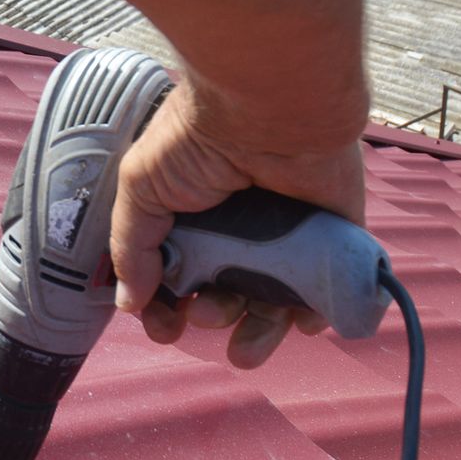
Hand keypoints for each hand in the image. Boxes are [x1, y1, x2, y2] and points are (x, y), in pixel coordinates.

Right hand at [109, 74, 365, 368]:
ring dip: (259, 332)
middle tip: (206, 317)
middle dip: (213, 317)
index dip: (167, 307)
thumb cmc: (196, 140)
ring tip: (245, 348)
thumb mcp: (141, 188)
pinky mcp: (331, 236)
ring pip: (273, 301)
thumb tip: (128, 302)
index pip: (176, 276)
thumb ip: (131, 248)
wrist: (267, 111)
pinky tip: (300, 323)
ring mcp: (286, 234)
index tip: (164, 327)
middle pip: (226, 294)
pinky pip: (326, 289)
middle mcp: (238, 228)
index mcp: (192, 214)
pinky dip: (316, 314)